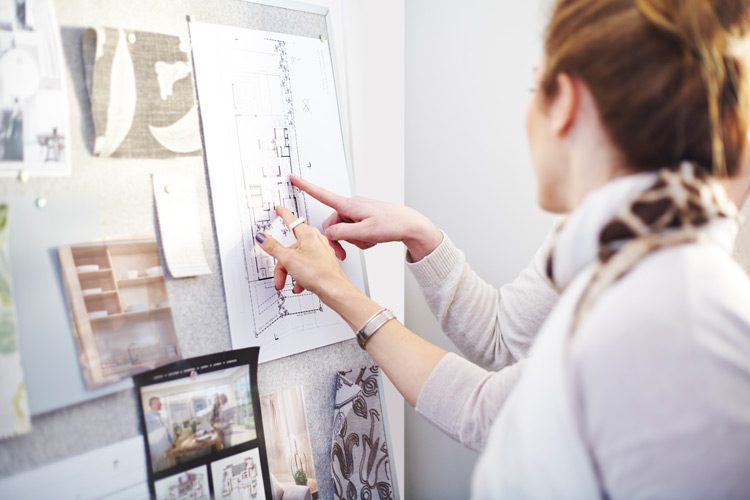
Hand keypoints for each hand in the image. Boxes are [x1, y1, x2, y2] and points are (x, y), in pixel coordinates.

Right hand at [256, 206, 355, 302]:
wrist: (334, 289)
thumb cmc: (318, 273)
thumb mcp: (288, 259)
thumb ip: (273, 247)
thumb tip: (262, 237)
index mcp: (308, 234)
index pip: (291, 220)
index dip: (283, 214)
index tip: (279, 209)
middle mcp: (316, 240)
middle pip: (291, 247)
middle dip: (282, 263)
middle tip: (278, 275)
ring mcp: (321, 252)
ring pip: (298, 259)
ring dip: (290, 272)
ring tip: (289, 283)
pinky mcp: (323, 263)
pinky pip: (307, 266)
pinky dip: (300, 276)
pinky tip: (299, 285)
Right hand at [290, 176, 442, 261]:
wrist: (410, 224)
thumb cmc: (392, 224)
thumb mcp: (364, 233)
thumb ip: (342, 233)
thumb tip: (328, 233)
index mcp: (349, 205)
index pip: (322, 194)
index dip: (306, 186)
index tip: (293, 177)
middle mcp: (351, 206)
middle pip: (332, 224)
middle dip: (339, 238)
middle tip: (347, 251)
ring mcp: (357, 212)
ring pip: (343, 230)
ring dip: (353, 240)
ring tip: (368, 240)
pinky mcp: (363, 218)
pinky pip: (353, 231)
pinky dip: (360, 239)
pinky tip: (371, 239)